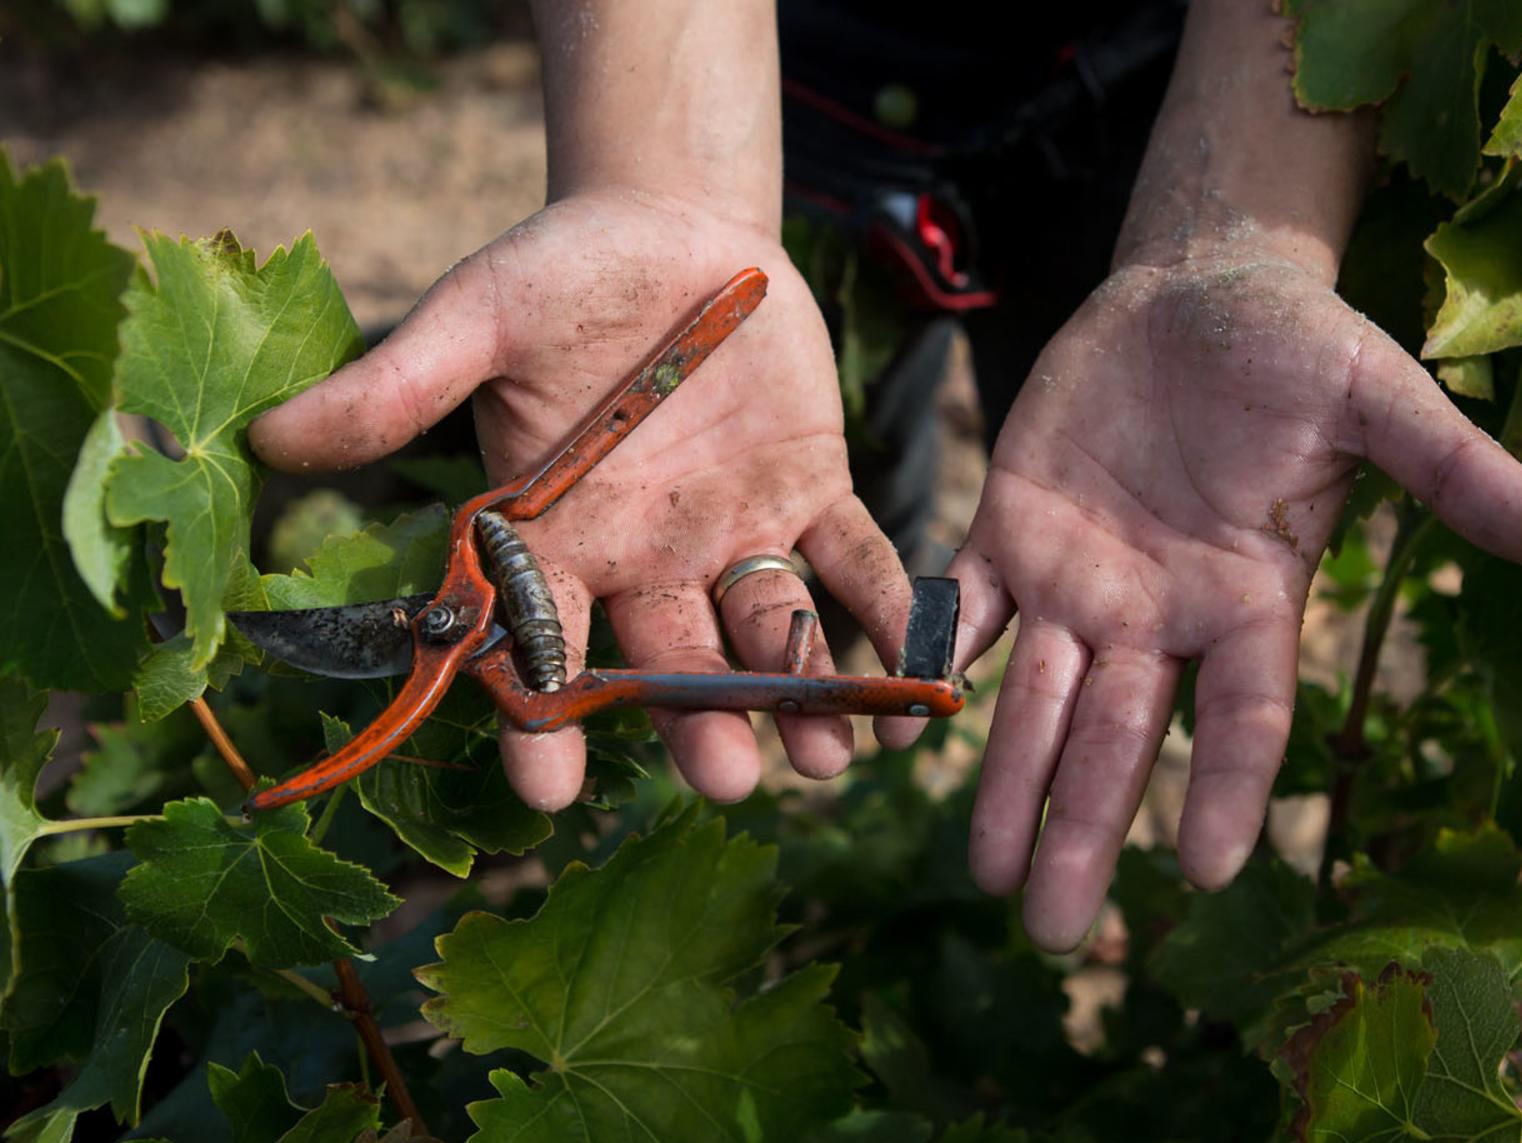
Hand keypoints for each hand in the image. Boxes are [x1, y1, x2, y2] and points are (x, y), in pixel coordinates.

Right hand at [251, 190, 912, 809]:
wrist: (669, 227)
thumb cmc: (559, 275)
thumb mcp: (479, 316)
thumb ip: (400, 385)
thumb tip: (267, 439)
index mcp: (558, 539)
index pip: (541, 648)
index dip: (541, 720)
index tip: (550, 792)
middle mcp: (648, 560)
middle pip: (672, 664)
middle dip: (699, 723)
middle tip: (729, 778)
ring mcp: (735, 532)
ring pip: (768, 633)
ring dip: (803, 695)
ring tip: (833, 759)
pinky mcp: (814, 491)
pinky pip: (857, 561)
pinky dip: (890, 609)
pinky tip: (924, 663)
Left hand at [942, 253, 1521, 950]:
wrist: (1200, 289)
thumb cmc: (1301, 347)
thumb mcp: (1382, 398)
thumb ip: (1454, 472)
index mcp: (1252, 599)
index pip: (1245, 717)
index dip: (1230, 790)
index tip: (1203, 872)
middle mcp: (1162, 614)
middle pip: (1124, 742)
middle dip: (1087, 830)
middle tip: (1056, 933)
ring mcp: (1083, 580)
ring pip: (1039, 702)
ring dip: (1008, 783)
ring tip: (983, 872)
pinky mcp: (1013, 530)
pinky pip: (968, 606)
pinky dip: (936, 658)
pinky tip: (904, 717)